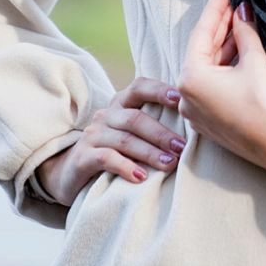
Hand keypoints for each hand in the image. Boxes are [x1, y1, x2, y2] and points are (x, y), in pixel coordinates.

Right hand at [35, 77, 185, 205]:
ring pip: (124, 140)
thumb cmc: (113, 152)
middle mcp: (105, 115)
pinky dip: (126, 167)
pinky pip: (106, 158)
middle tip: (181, 147)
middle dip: (161, 133)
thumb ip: (152, 125)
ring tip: (168, 164)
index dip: (159, 90)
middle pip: (136, 119)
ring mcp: (92, 135)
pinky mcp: (82, 158)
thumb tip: (194, 124)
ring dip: (149, 152)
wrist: (71, 174)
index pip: (139, 87)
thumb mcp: (131, 134)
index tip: (180, 100)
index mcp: (120, 104)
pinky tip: (141, 177)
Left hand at [177, 0, 265, 177]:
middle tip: (232, 2)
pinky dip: (223, 65)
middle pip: (202, 50)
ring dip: (223, 45)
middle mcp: (187, 95)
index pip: (201, 33)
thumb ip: (244, 33)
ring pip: (207, 67)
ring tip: (238, 21)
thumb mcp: (255, 62)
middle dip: (219, 25)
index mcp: (192, 78)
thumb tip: (242, 11)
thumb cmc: (265, 106)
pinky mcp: (208, 119)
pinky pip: (211, 83)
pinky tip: (237, 48)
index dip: (214, 9)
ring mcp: (196, 109)